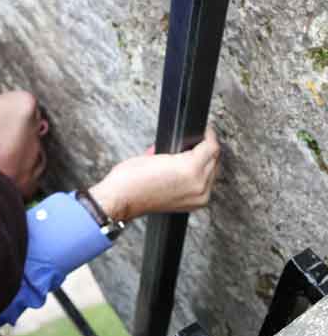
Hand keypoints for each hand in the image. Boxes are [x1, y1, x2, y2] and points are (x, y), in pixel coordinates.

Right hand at [89, 127, 219, 220]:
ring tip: (192, 155)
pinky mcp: (193, 205)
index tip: (204, 131)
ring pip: (212, 173)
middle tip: (197, 141)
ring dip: (205, 163)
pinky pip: (205, 186)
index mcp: (191, 169)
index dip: (207, 135)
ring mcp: (197, 197)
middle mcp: (198, 185)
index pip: (211, 147)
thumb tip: (187, 147)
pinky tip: (189, 170)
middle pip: (214, 160)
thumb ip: (178, 150)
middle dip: (207, 148)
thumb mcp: (157, 153)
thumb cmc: (131, 178)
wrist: (121, 198)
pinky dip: (200, 177)